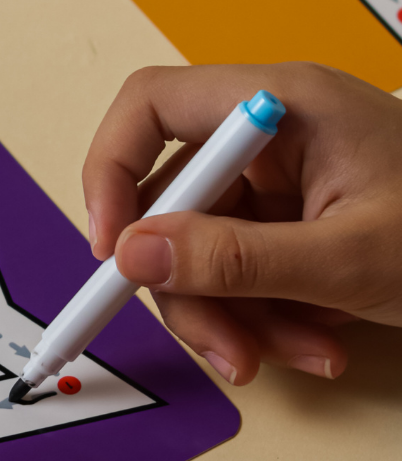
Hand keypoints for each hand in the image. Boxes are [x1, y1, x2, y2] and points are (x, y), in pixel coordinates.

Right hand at [83, 61, 401, 384]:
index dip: (112, 172)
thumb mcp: (349, 258)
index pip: (151, 107)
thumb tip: (134, 255)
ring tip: (296, 355)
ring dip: (236, 315)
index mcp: (279, 105)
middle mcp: (270, 134)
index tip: (115, 250)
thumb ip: (236, 258)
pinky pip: (243, 270)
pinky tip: (317, 344)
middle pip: (171, 200)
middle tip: (226, 350)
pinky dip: (267, 317)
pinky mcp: (295, 221)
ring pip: (202, 248)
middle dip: (191, 285)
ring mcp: (284, 180)